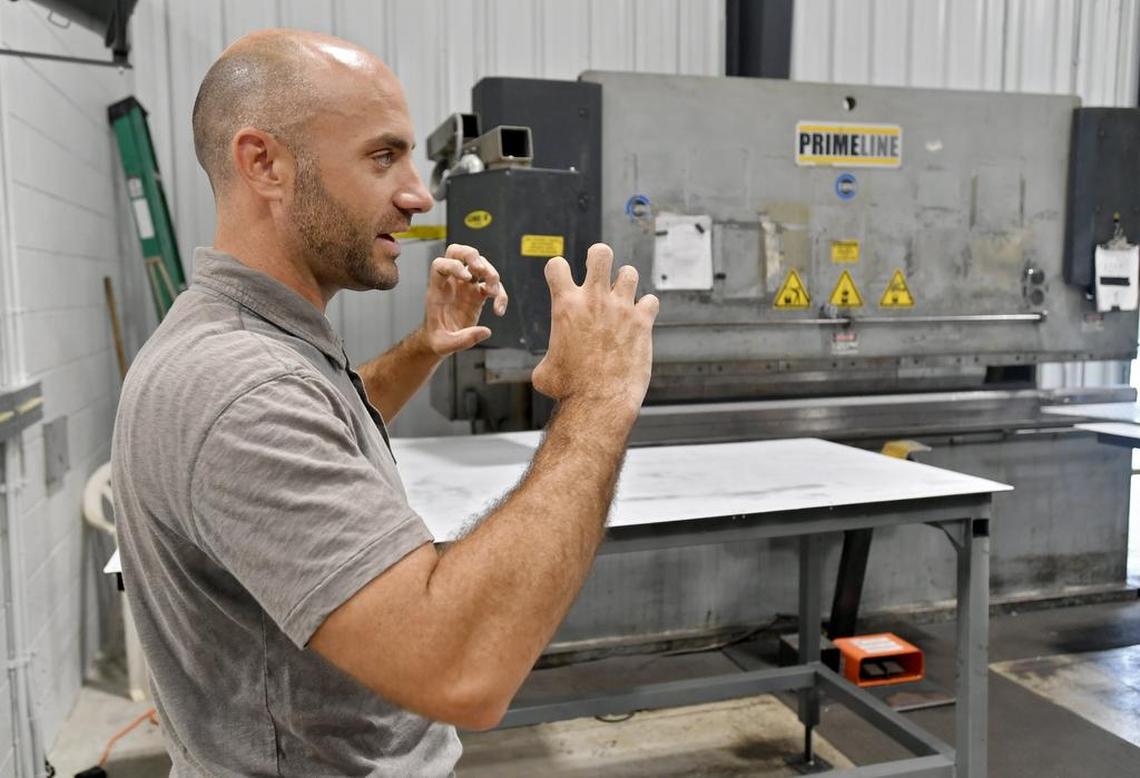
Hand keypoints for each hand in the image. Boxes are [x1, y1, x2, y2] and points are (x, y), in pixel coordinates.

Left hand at [421, 244, 508, 355]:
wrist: (440, 341)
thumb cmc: (437, 340)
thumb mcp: (445, 345)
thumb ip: (464, 340)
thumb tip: (486, 331)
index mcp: (438, 289)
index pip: (440, 265)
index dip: (454, 266)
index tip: (466, 278)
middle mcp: (451, 283)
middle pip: (458, 253)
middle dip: (472, 255)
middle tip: (482, 269)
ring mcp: (465, 286)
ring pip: (479, 265)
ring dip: (491, 274)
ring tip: (493, 293)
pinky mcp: (477, 295)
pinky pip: (492, 286)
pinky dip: (500, 295)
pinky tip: (499, 311)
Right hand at [531, 243, 658, 415]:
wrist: (598, 403)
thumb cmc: (568, 390)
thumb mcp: (544, 370)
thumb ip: (548, 357)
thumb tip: (547, 365)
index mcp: (565, 306)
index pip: (556, 265)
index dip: (557, 270)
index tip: (562, 282)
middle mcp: (594, 300)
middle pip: (599, 252)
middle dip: (598, 257)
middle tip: (598, 274)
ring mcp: (621, 309)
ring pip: (629, 272)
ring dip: (624, 283)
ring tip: (620, 300)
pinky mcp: (642, 323)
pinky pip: (651, 300)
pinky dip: (646, 308)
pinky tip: (638, 322)